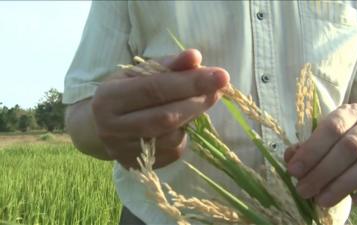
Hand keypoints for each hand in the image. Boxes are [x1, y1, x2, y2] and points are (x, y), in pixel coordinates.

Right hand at [91, 49, 229, 168]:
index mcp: (108, 99)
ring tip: (196, 103)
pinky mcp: (138, 167)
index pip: (155, 89)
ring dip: (192, 119)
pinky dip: (184, 135)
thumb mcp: (140, 73)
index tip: (221, 76)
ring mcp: (124, 152)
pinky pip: (173, 151)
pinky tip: (181, 123)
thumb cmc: (124, 93)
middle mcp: (112, 129)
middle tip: (219, 90)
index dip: (190, 83)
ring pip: (172, 138)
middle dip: (197, 102)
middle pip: (165, 118)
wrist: (100, 127)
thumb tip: (195, 57)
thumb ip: (169, 65)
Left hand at [285, 103, 356, 206]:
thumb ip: (306, 147)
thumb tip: (292, 159)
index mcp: (348, 113)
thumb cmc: (340, 136)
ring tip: (321, 200)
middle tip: (303, 190)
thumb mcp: (321, 135)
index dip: (312, 150)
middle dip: (323, 172)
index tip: (294, 170)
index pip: (331, 128)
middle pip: (350, 147)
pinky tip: (355, 201)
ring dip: (343, 185)